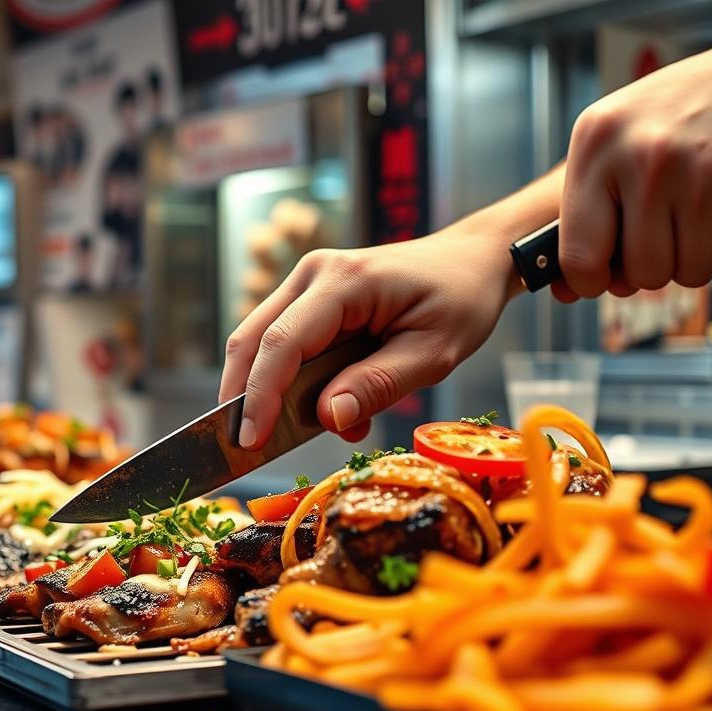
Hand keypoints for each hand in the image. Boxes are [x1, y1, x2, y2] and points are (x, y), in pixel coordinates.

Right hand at [221, 227, 520, 449]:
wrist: (468, 262)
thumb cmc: (459, 300)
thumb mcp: (434, 353)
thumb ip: (378, 385)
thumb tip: (329, 417)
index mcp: (345, 281)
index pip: (283, 342)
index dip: (261, 395)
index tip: (251, 441)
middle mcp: (314, 274)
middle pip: (254, 340)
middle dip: (243, 397)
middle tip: (246, 448)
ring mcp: (306, 283)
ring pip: (259, 342)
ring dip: (265, 392)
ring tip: (290, 434)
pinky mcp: (308, 299)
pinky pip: (281, 343)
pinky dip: (286, 382)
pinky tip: (317, 411)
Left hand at [557, 20, 711, 301]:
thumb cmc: (684, 114)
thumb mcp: (616, 138)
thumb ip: (589, 209)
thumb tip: (575, 287)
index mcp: (597, 142)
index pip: (578, 253)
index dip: (591, 278)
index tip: (603, 274)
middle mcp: (645, 155)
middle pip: (641, 272)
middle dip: (656, 261)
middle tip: (668, 222)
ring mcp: (700, 173)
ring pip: (688, 272)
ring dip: (697, 252)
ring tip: (701, 205)